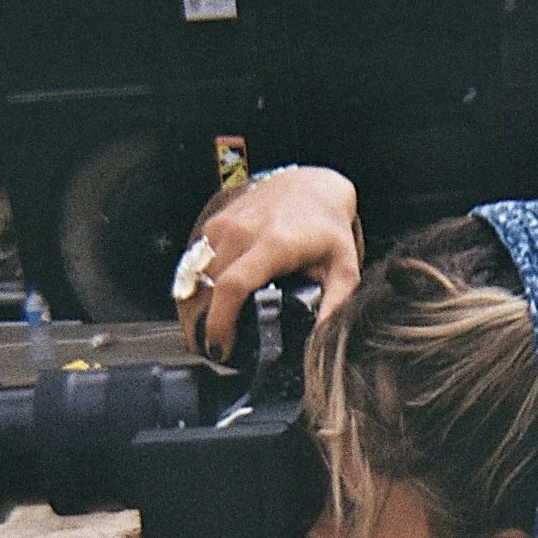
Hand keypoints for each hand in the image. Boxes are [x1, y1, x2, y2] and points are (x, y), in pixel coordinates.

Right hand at [174, 167, 363, 361]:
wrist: (312, 186)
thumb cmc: (327, 230)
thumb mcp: (344, 268)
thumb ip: (335, 306)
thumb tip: (322, 342)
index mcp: (274, 245)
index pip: (233, 286)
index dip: (220, 321)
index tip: (221, 347)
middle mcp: (244, 232)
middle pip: (207, 286)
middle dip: (201, 324)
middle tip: (211, 350)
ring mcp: (226, 225)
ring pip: (195, 275)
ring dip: (193, 308)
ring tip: (203, 334)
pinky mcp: (215, 224)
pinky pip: (194, 262)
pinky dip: (194, 287)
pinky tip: (203, 306)